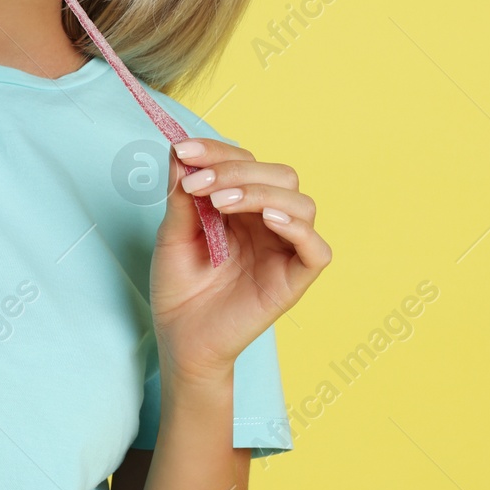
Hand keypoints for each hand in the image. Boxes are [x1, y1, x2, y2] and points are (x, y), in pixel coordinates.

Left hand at [149, 137, 331, 392]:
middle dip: (237, 170)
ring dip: (260, 192)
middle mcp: (269, 222)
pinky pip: (316, 249)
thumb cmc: (179, 287)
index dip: (217, 151)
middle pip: (279, 174)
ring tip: (221, 204)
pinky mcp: (295, 279)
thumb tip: (181, 151)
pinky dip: (297, 228)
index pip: (245, 160)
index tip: (183, 150)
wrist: (180, 339)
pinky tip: (268, 220)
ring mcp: (284, 249)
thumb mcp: (173, 232)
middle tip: (199, 185)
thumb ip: (181, 194)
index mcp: (243, 206)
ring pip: (301, 202)